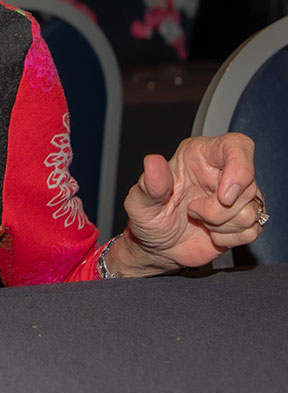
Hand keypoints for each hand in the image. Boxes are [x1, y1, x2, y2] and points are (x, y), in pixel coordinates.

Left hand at [110, 133, 262, 275]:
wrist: (156, 246)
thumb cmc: (148, 218)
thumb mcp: (140, 202)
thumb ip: (149, 184)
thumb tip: (153, 162)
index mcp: (199, 155)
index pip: (236, 146)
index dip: (240, 168)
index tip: (223, 196)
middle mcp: (221, 171)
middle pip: (247, 186)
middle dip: (218, 210)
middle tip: (192, 211)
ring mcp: (235, 196)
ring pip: (251, 212)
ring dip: (221, 225)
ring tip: (198, 220)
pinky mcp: (244, 220)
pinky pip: (252, 231)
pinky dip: (229, 238)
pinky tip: (210, 233)